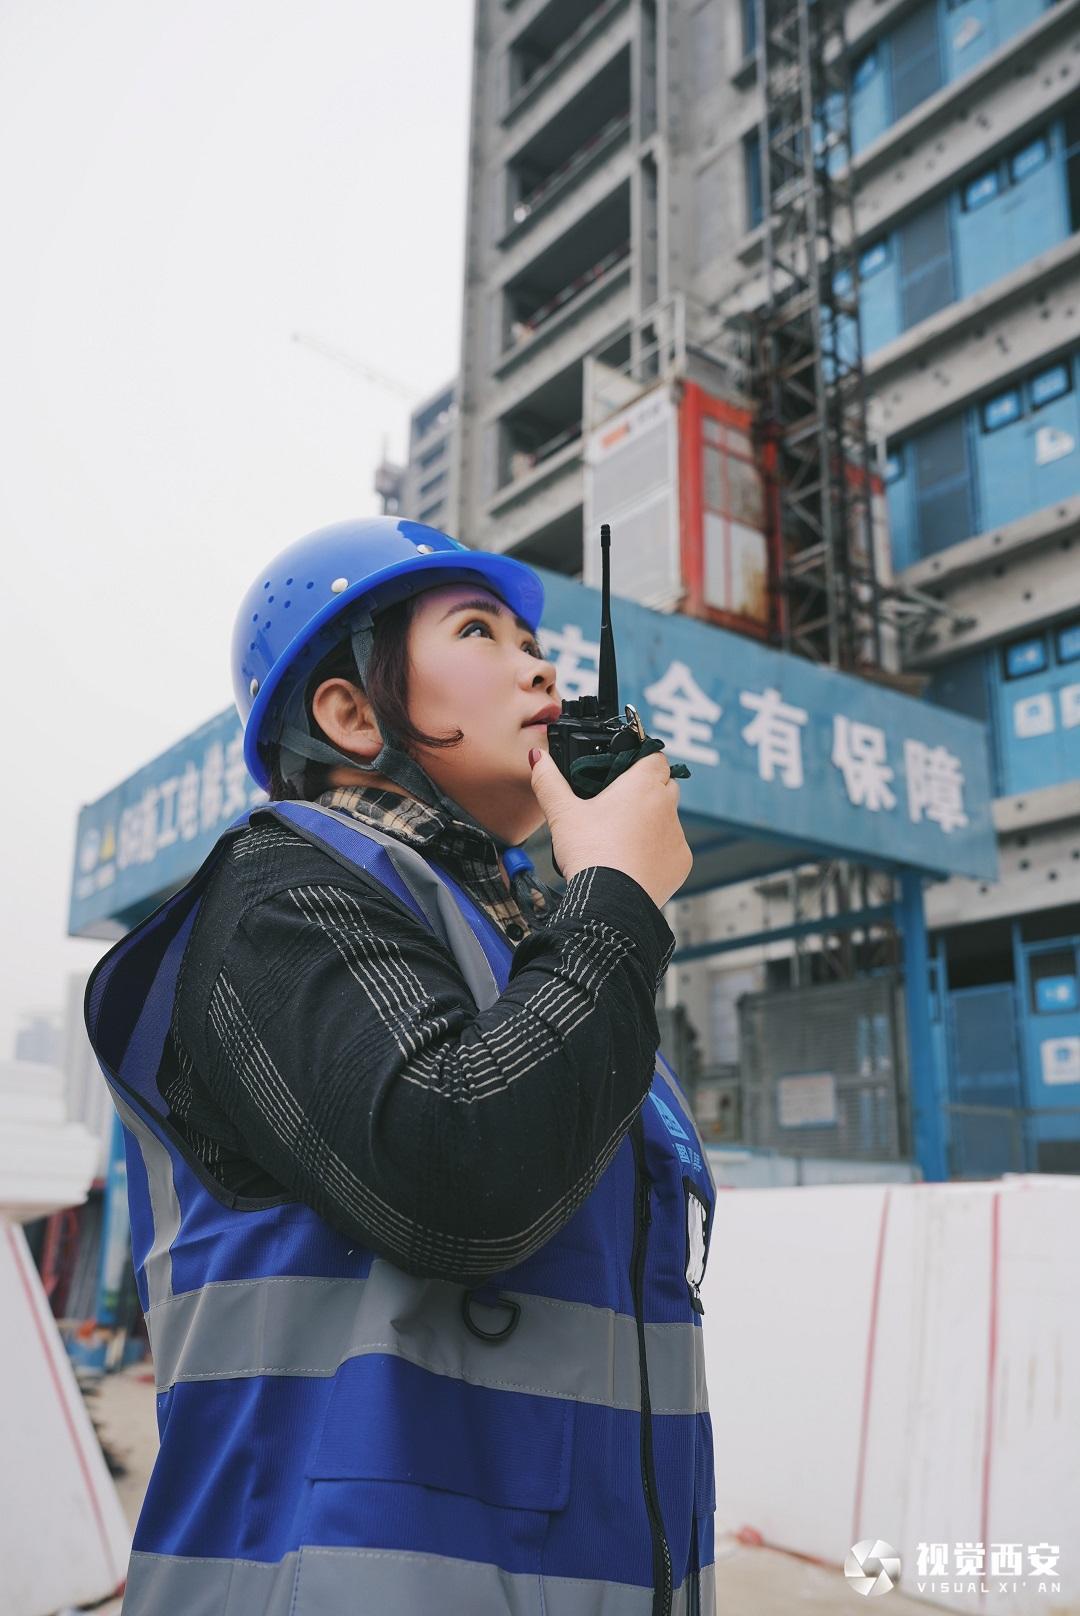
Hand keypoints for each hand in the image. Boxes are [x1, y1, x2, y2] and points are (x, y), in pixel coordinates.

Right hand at [529, 747, 692, 910]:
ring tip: (623, 837)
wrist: (610, 902)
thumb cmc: (590, 854)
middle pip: (665, 784)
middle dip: (648, 790)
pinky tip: (634, 860)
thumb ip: (549, 781)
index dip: (641, 760)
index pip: (656, 756)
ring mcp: (677, 835)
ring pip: (670, 817)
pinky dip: (659, 851)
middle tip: (620, 805)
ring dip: (654, 821)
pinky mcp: (681, 863)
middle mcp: (667, 806)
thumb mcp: (562, 813)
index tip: (625, 770)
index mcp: (643, 785)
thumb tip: (538, 758)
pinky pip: (673, 848)